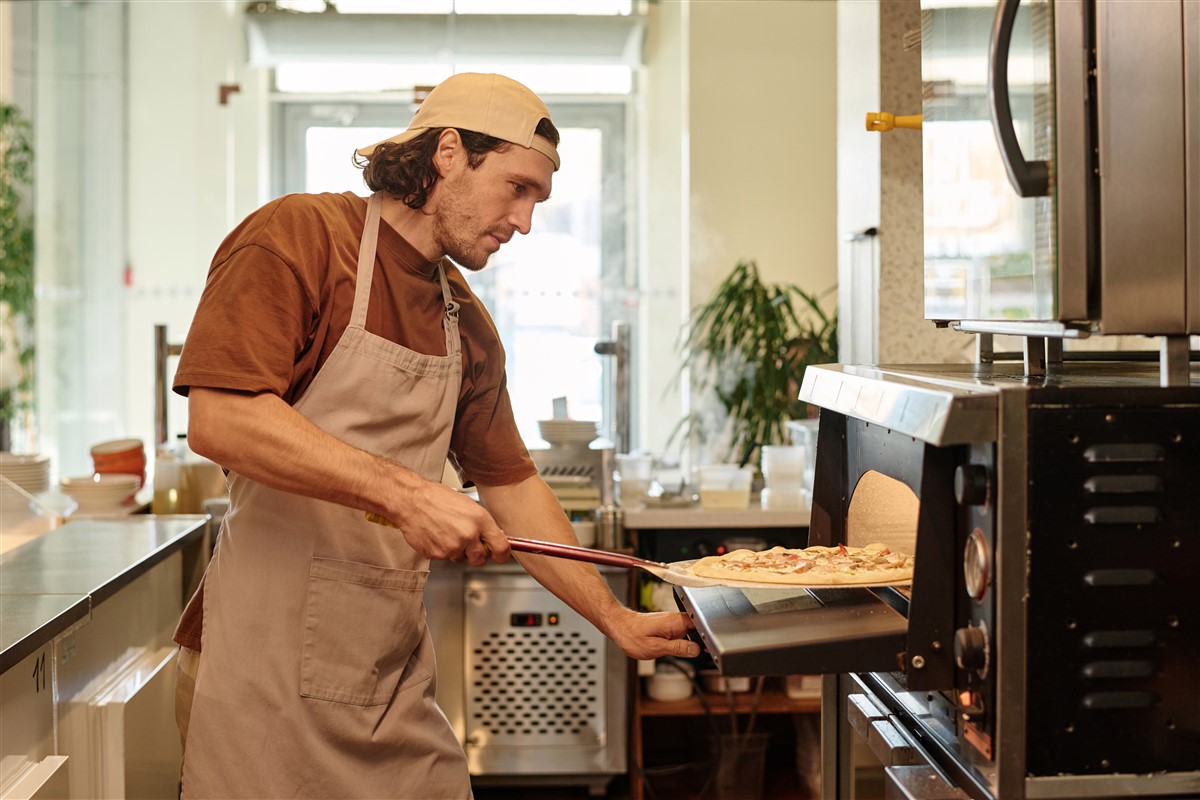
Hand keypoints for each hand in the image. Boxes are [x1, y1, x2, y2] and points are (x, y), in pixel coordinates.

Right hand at [383, 481, 510, 566]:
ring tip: (445, 532)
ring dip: (456, 550)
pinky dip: (441, 550)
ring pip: (460, 558)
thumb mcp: (468, 505)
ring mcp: (452, 546)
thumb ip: (482, 524)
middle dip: (475, 554)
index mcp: (480, 520)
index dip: (502, 555)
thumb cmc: (436, 498)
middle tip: (466, 543)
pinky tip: (436, 535)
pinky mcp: (437, 554)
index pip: (501, 546)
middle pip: (480, 559)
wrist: (411, 500)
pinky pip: (444, 558)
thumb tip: (492, 537)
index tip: (500, 557)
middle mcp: (468, 534)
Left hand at [603, 608, 700, 660]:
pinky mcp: (668, 625)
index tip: (710, 649)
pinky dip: (682, 642)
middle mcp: (676, 619)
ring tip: (681, 651)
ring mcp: (672, 622)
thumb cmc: (631, 635)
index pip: (701, 625)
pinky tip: (675, 648)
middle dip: (701, 641)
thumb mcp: (656, 648)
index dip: (708, 637)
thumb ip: (678, 648)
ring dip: (690, 643)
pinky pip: (682, 633)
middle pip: (698, 629)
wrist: (618, 626)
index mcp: (675, 622)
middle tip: (698, 655)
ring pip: (690, 632)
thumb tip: (696, 650)